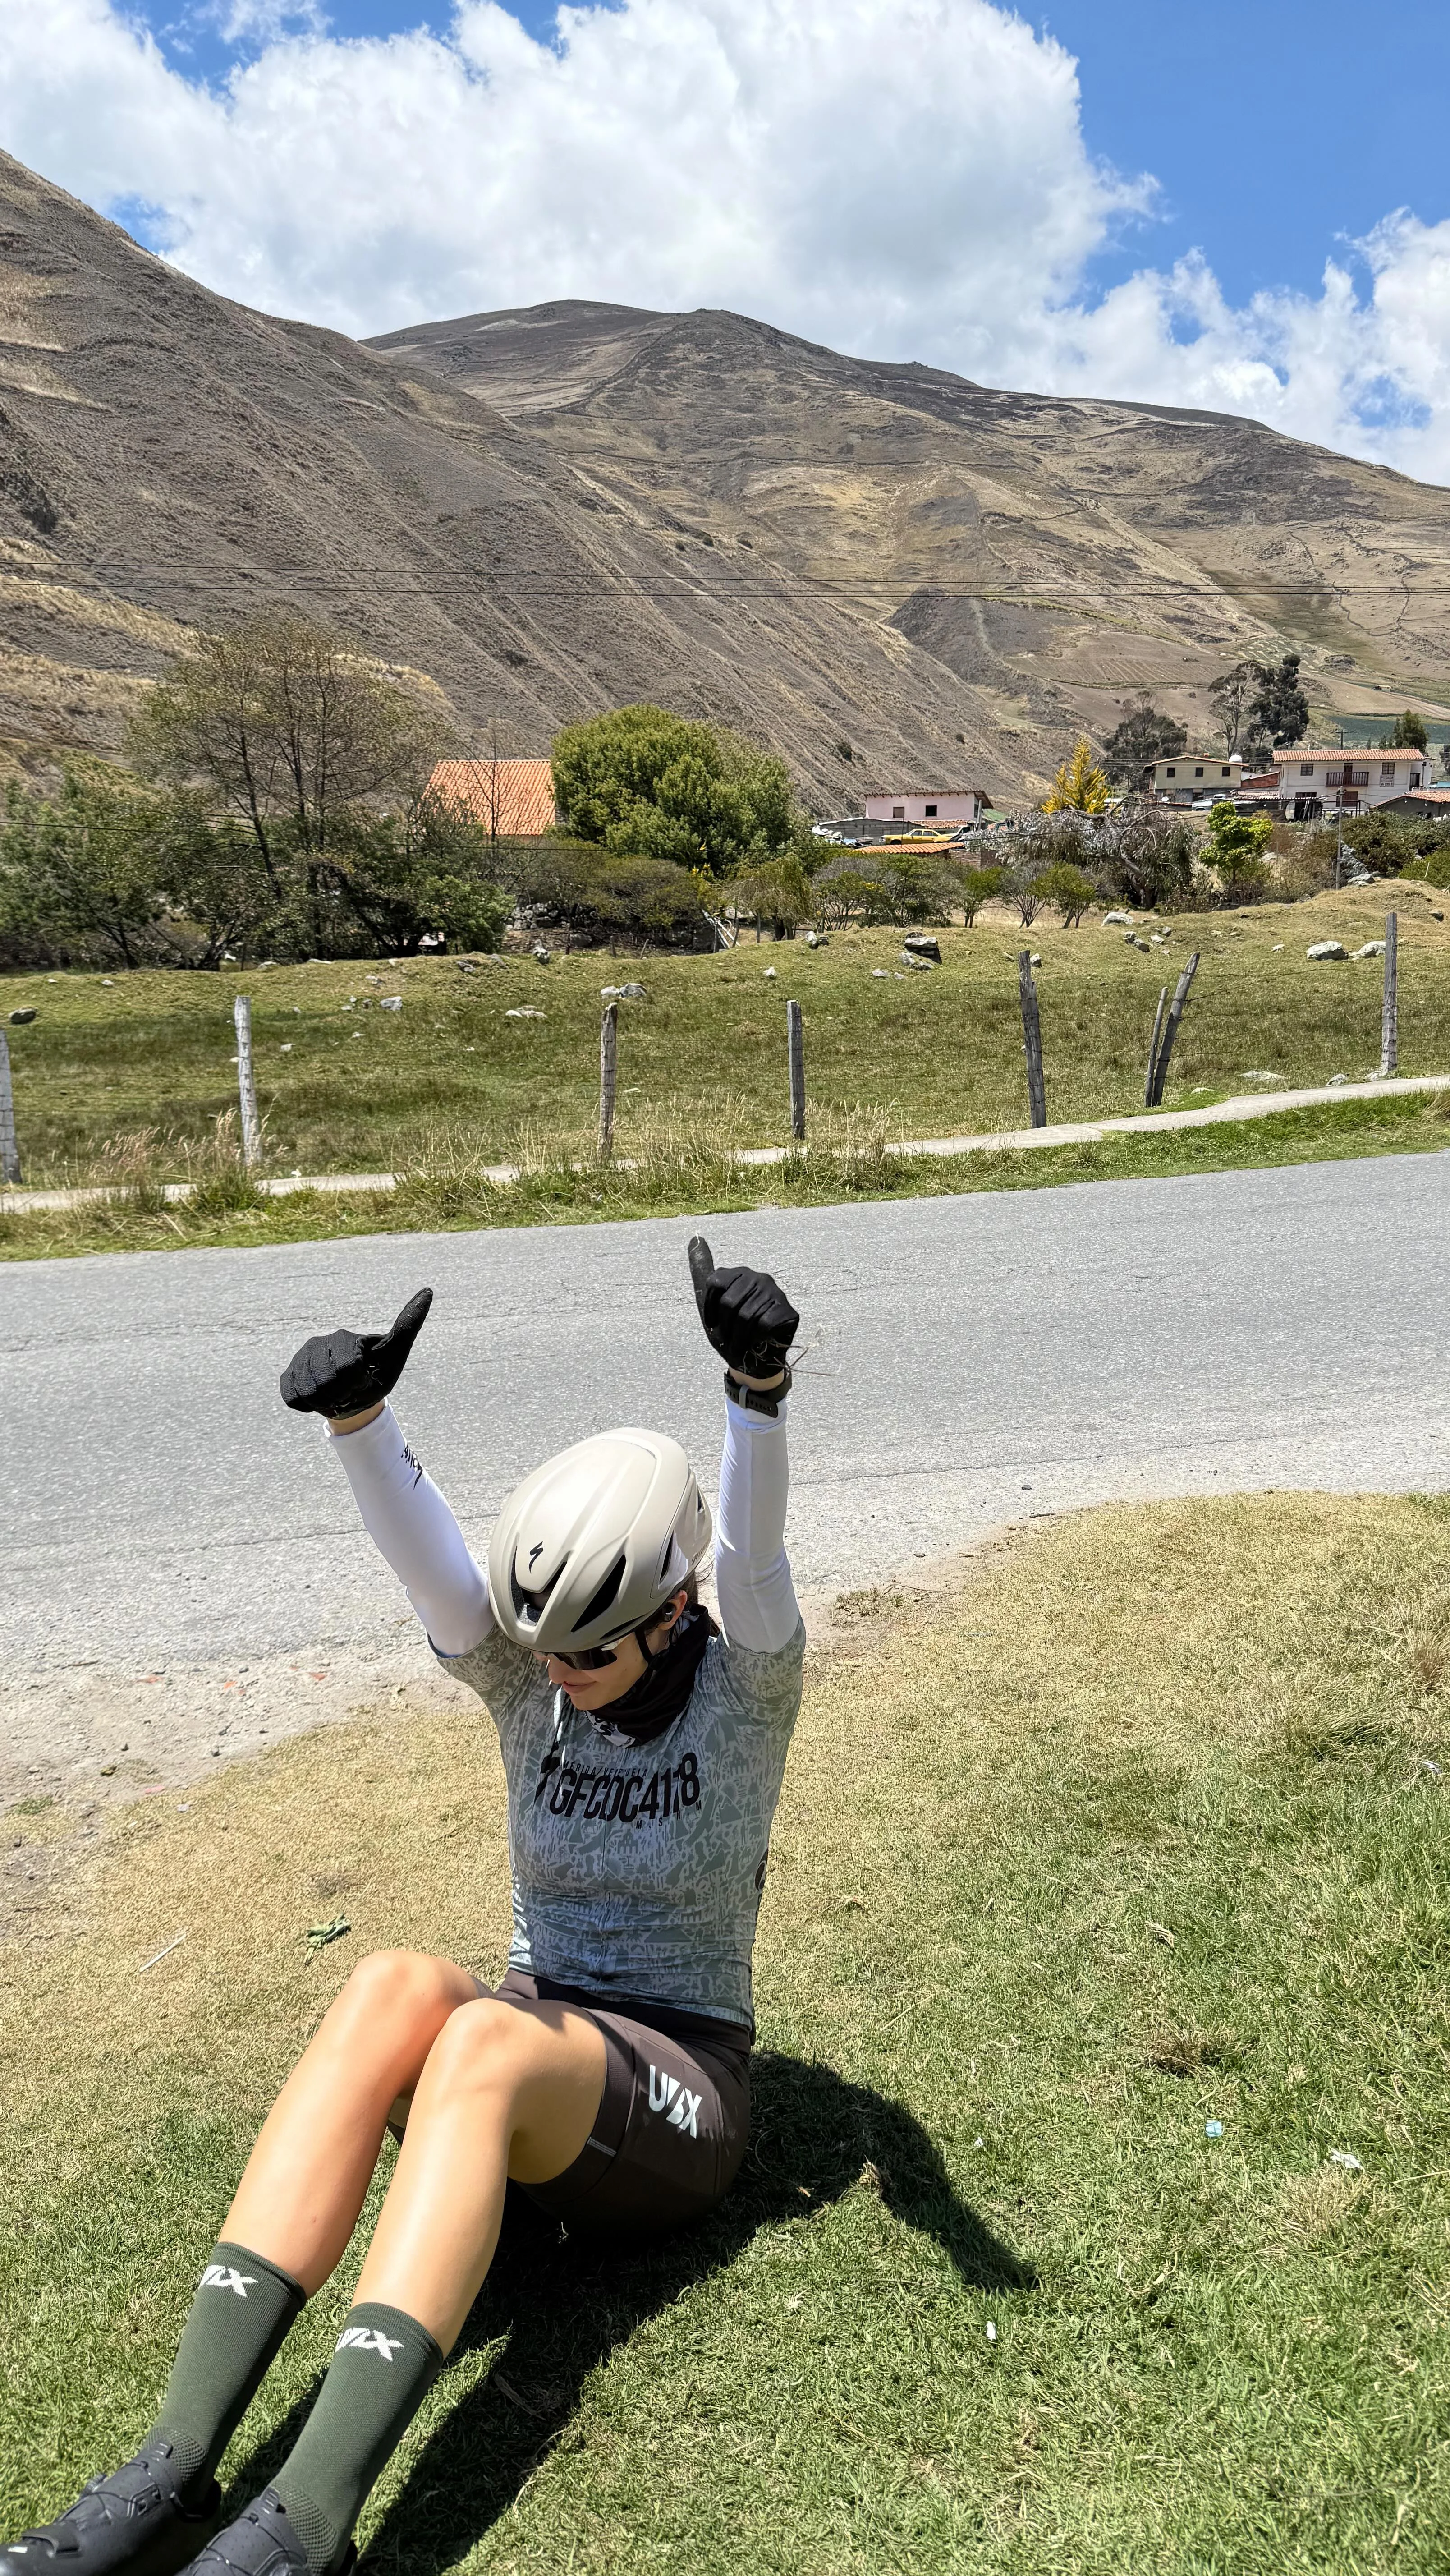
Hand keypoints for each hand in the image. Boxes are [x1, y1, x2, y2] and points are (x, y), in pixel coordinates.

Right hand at [280, 1287, 433, 1419]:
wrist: (355, 1399)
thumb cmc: (378, 1374)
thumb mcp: (397, 1353)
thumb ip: (408, 1324)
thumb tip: (429, 1290)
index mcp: (344, 1338)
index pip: (348, 1369)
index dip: (360, 1383)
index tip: (366, 1377)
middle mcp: (317, 1343)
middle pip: (327, 1383)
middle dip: (343, 1394)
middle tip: (350, 1390)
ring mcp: (300, 1360)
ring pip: (309, 1392)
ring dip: (327, 1402)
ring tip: (337, 1394)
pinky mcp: (287, 1377)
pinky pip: (293, 1398)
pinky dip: (309, 1406)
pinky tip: (320, 1397)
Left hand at [687, 1238, 797, 1381]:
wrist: (751, 1361)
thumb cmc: (730, 1332)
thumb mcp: (710, 1303)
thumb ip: (702, 1271)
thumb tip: (693, 1236)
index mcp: (740, 1274)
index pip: (715, 1284)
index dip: (710, 1310)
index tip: (714, 1324)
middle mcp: (759, 1278)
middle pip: (729, 1303)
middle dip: (725, 1327)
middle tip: (731, 1338)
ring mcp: (776, 1293)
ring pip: (746, 1316)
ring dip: (739, 1338)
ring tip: (743, 1344)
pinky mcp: (789, 1311)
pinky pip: (764, 1325)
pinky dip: (756, 1339)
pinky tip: (759, 1341)